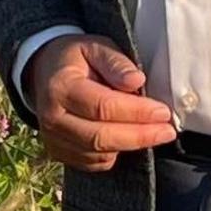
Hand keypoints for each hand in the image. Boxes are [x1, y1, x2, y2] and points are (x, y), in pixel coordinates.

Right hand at [22, 35, 178, 171]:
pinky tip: (129, 139)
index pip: (103, 106)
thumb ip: (116, 62)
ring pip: (98, 154)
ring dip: (130, 146)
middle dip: (139, 136)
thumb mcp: (95, 46)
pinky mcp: (58, 152)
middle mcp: (52, 117)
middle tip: (167, 131)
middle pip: (100, 137)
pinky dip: (115, 155)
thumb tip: (137, 82)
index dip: (136, 112)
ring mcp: (53, 138)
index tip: (163, 112)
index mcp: (61, 86)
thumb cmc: (75, 57)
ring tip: (154, 134)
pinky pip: (92, 164)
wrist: (44, 72)